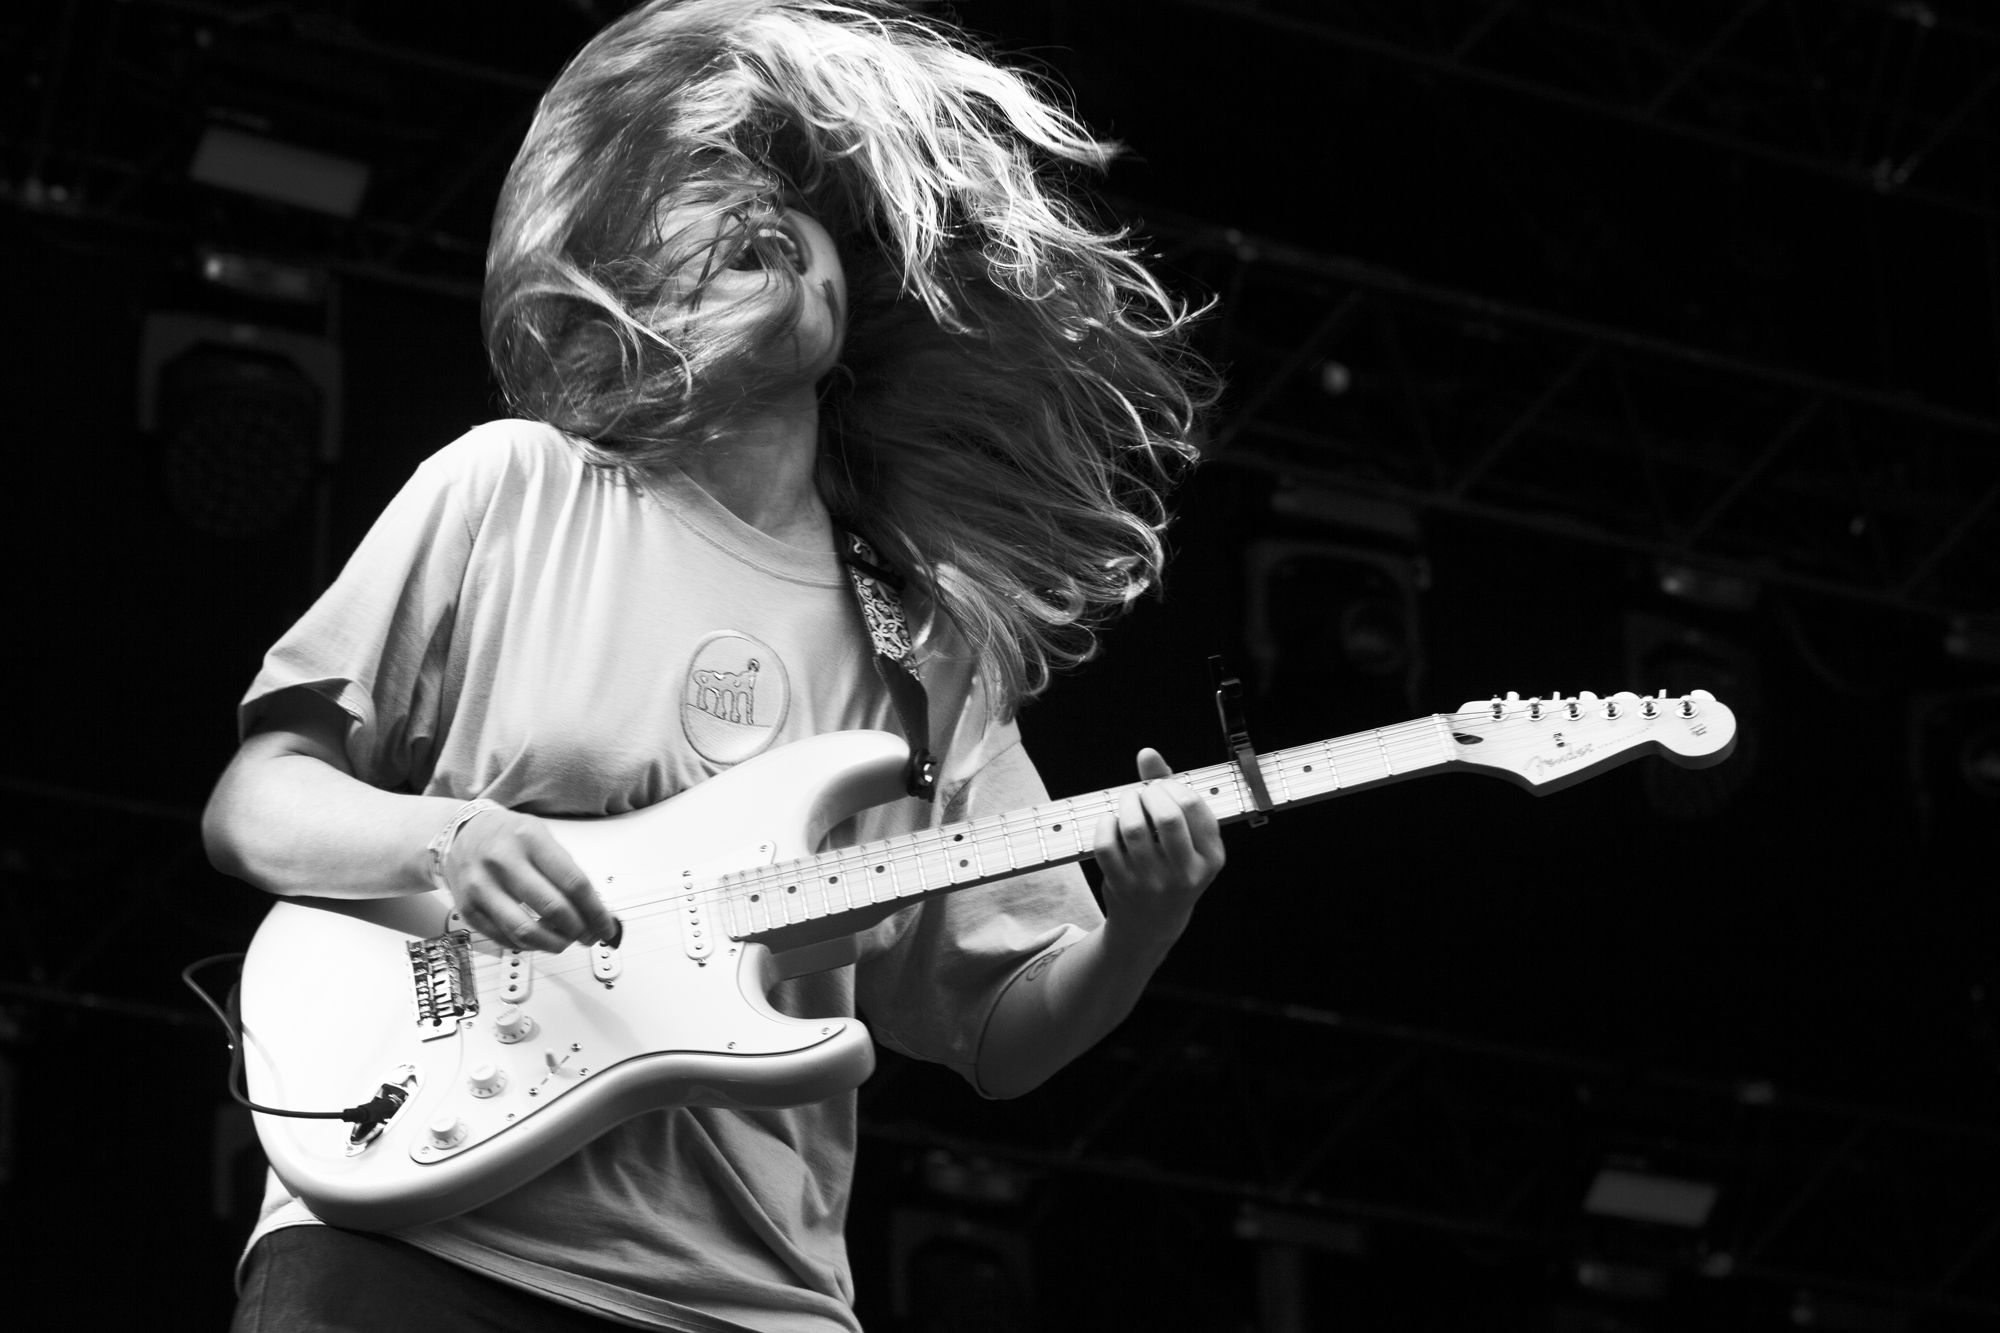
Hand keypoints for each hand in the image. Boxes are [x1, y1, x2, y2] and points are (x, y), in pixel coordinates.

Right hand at [441, 811, 616, 952]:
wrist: (461, 834)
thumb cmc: (508, 837)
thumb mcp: (542, 837)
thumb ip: (567, 871)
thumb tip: (595, 910)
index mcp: (529, 839)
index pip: (574, 882)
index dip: (596, 911)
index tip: (606, 926)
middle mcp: (503, 861)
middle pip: (553, 908)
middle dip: (579, 930)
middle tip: (589, 936)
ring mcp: (482, 887)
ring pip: (526, 931)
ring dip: (554, 943)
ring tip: (566, 941)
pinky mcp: (469, 909)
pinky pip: (504, 938)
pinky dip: (528, 946)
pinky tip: (540, 939)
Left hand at [1094, 748, 1224, 953]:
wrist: (1152, 922)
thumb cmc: (1172, 867)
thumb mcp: (1186, 837)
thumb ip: (1170, 789)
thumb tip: (1147, 754)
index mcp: (1211, 857)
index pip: (1193, 806)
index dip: (1172, 786)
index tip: (1162, 788)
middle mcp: (1186, 873)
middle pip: (1166, 816)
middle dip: (1148, 793)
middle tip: (1142, 794)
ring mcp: (1153, 882)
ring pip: (1133, 828)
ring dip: (1125, 804)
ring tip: (1127, 803)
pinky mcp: (1123, 886)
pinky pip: (1106, 844)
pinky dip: (1105, 824)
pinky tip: (1111, 823)